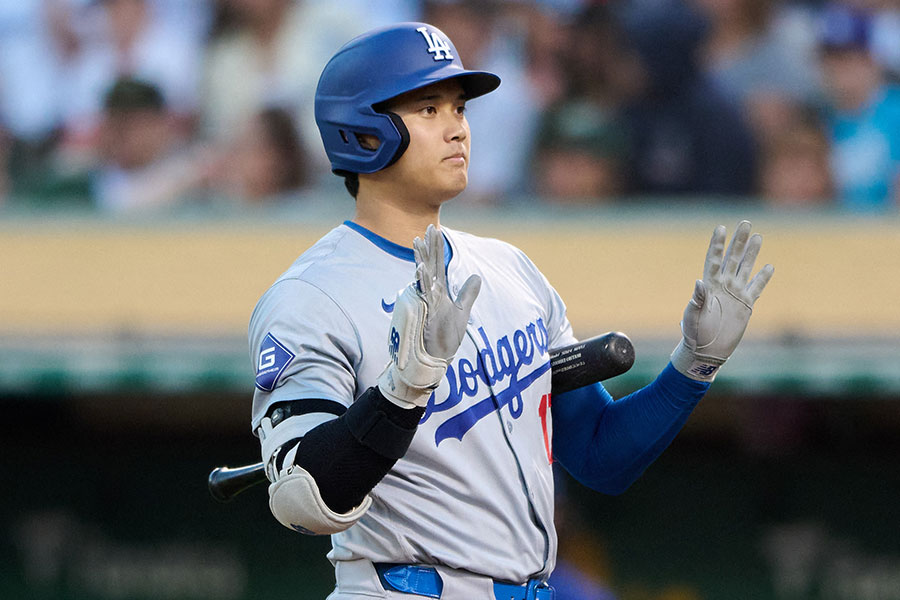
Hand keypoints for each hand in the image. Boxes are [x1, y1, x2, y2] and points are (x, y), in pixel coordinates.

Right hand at [378, 225, 480, 406]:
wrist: (435, 359)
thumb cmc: (444, 337)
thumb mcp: (462, 312)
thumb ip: (467, 294)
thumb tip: (477, 276)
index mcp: (438, 292)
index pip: (438, 265)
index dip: (436, 248)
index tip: (435, 230)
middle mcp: (430, 294)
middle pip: (429, 265)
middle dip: (429, 247)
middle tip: (429, 228)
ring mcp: (424, 302)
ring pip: (423, 276)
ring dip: (422, 259)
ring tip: (419, 241)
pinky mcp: (422, 312)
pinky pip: (421, 295)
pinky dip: (421, 281)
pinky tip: (421, 268)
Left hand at [671, 220, 773, 381]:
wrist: (707, 349)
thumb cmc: (694, 332)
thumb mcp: (693, 314)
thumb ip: (698, 298)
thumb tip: (699, 282)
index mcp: (709, 285)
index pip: (714, 259)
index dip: (717, 244)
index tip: (721, 228)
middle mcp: (723, 285)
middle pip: (733, 258)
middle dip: (739, 241)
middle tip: (746, 223)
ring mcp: (735, 294)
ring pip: (746, 268)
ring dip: (752, 253)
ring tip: (758, 236)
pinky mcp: (746, 305)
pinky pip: (756, 287)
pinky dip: (762, 277)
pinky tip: (769, 266)